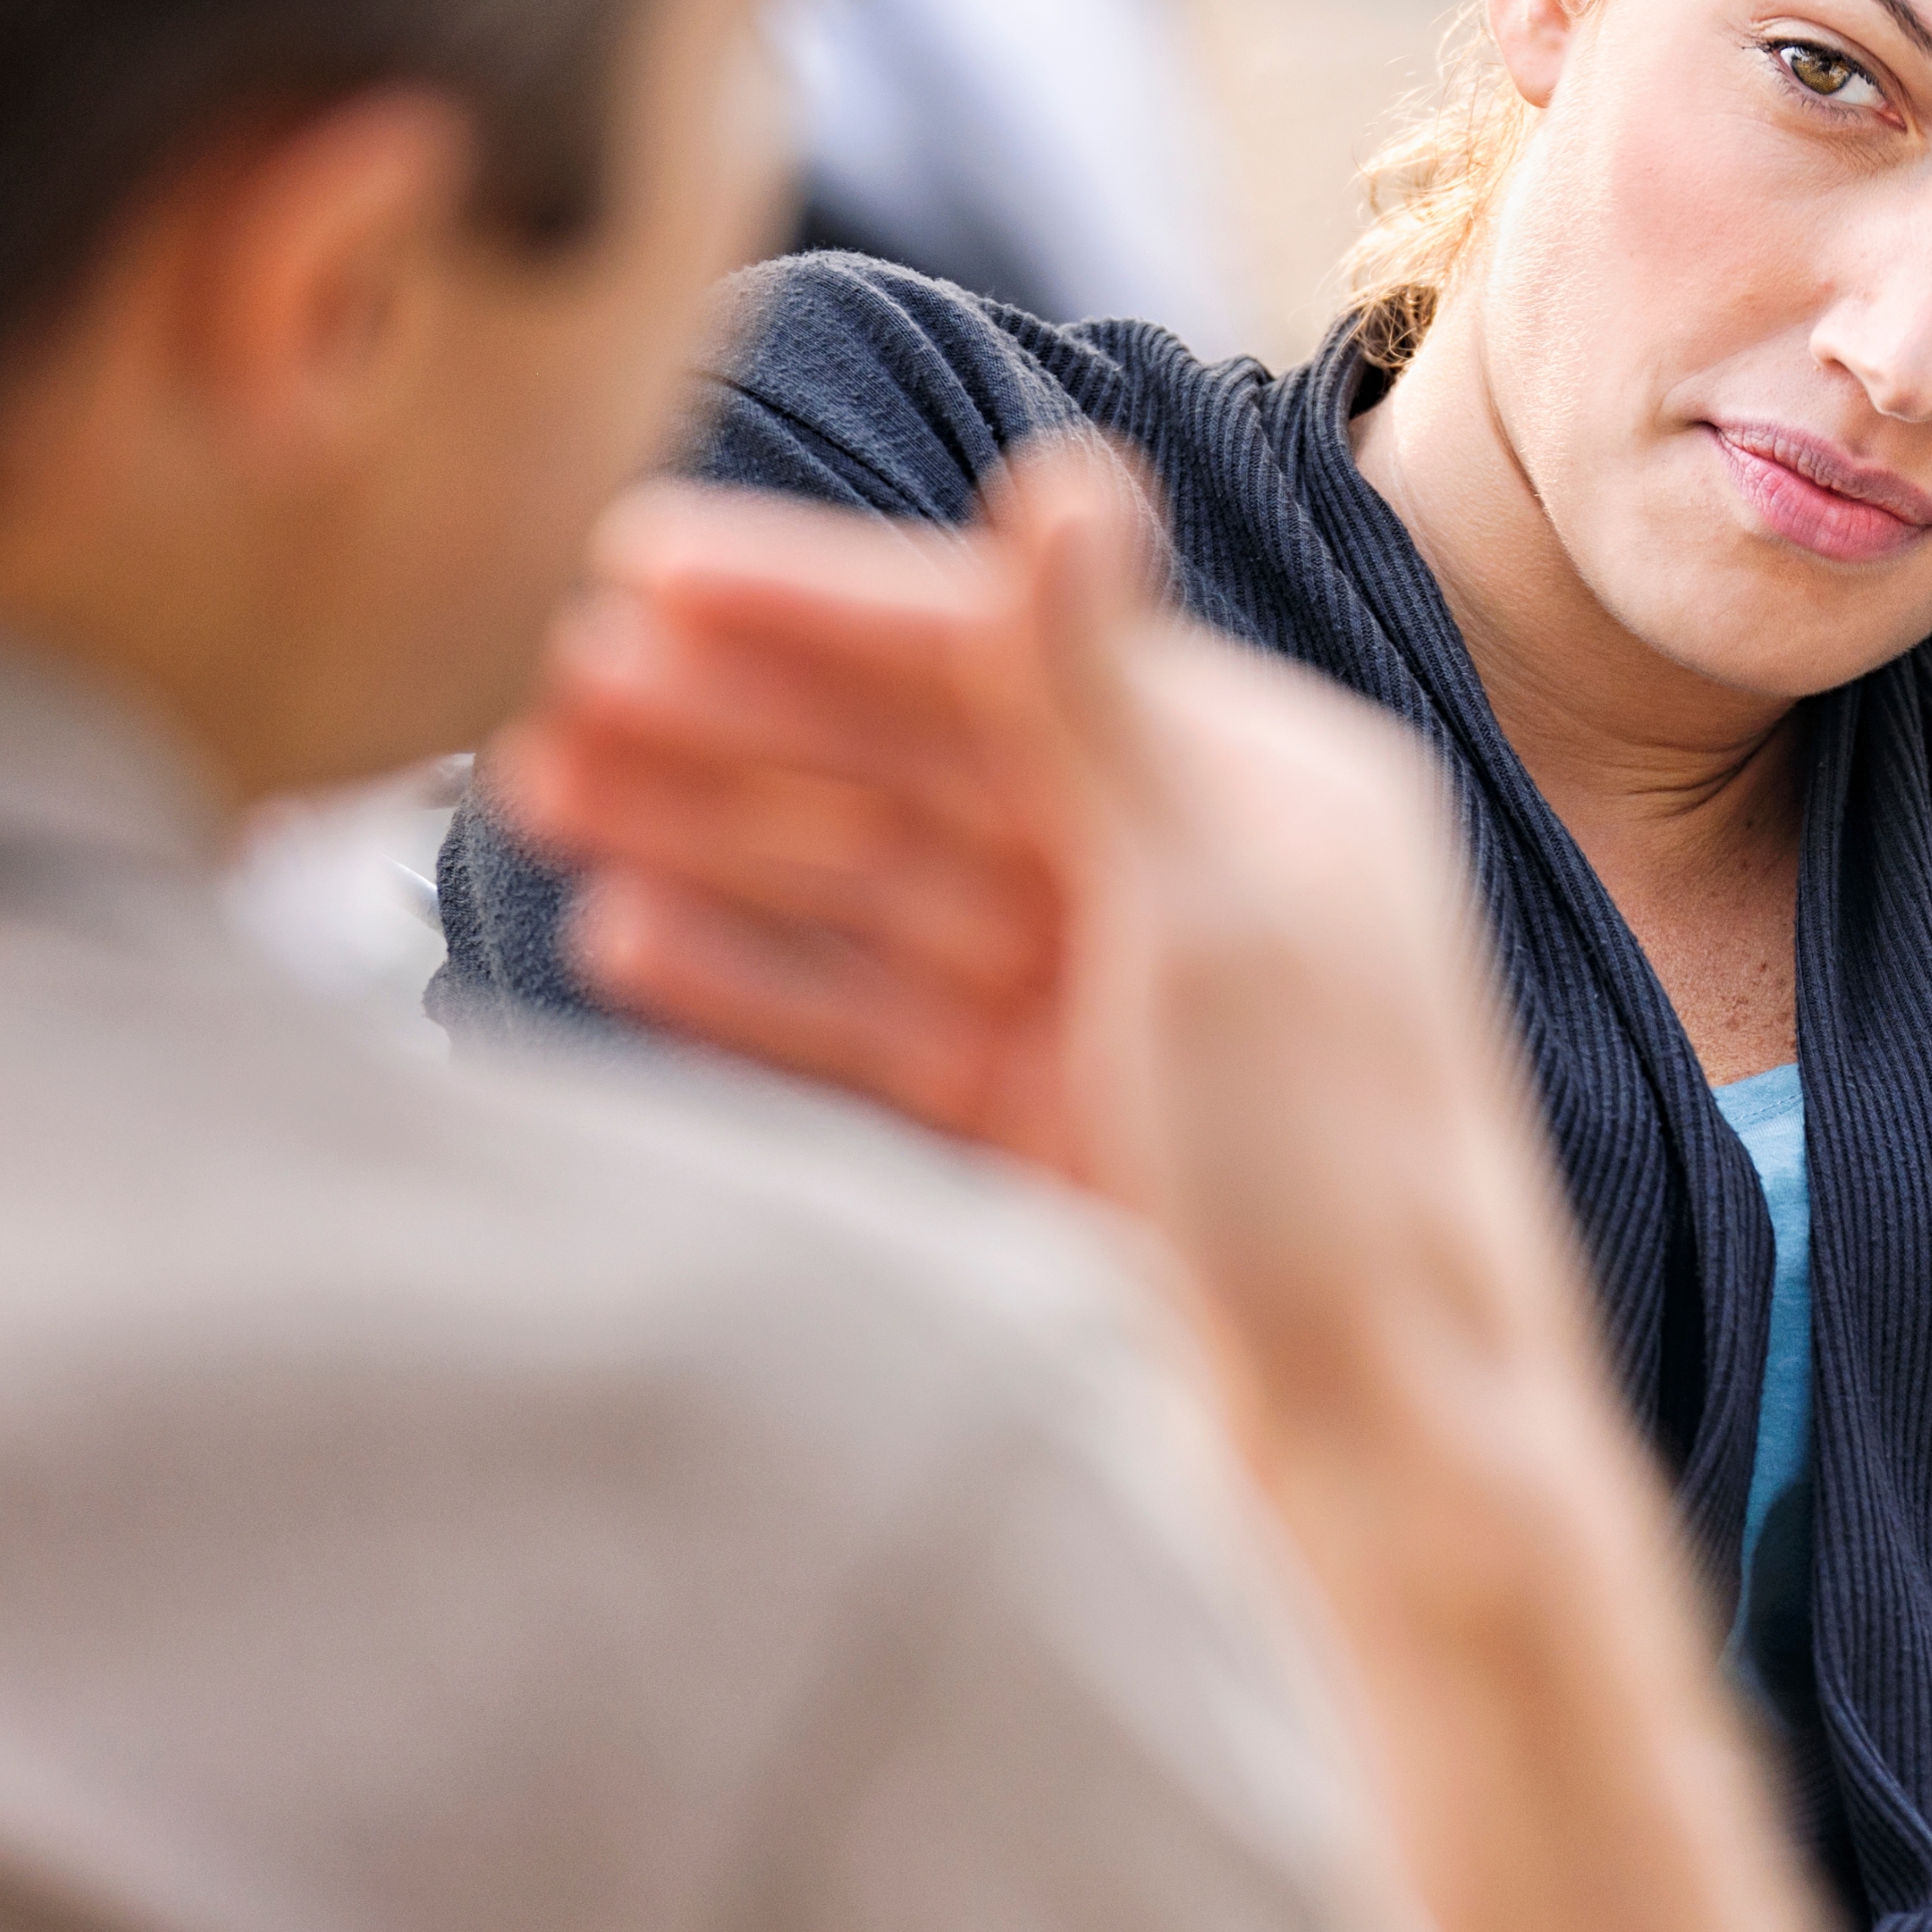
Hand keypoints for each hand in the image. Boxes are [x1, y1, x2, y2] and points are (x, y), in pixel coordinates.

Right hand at [486, 445, 1599, 1462]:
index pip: (1004, 651)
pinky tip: (627, 939)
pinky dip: (759, 981)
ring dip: (717, 833)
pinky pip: (878, 1024)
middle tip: (552, 683)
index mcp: (1261, 786)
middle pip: (925, 764)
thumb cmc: (1343, 1172)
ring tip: (545, 787)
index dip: (819, 606)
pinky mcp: (1054, 1129)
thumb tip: (1065, 476)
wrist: (1386, 1456)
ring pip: (881, 886)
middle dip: (739, 719)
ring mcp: (1114, 1006)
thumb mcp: (1219, 907)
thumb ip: (1106, 697)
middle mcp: (1190, 874)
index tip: (637, 561)